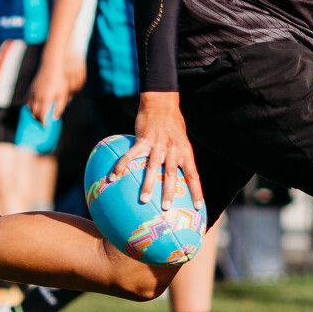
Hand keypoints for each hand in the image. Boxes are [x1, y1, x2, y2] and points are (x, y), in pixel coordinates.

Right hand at [28, 58, 75, 125]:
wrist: (50, 68)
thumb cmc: (59, 82)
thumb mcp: (62, 95)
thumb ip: (59, 108)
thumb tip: (54, 118)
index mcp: (45, 100)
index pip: (41, 116)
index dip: (42, 123)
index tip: (45, 127)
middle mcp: (37, 98)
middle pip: (34, 114)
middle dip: (37, 120)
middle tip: (41, 124)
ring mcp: (32, 94)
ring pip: (29, 109)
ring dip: (33, 115)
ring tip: (38, 119)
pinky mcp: (30, 90)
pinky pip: (27, 102)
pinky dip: (30, 107)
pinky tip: (34, 109)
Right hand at [132, 92, 202, 212]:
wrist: (161, 103)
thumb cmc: (173, 125)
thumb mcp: (182, 141)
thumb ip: (179, 158)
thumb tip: (177, 180)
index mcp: (185, 152)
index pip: (193, 175)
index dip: (197, 191)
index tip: (199, 207)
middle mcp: (173, 150)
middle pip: (172, 174)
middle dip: (170, 192)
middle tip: (166, 208)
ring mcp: (158, 145)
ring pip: (153, 167)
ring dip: (148, 184)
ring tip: (144, 200)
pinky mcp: (143, 140)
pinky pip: (130, 156)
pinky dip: (121, 167)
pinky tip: (113, 178)